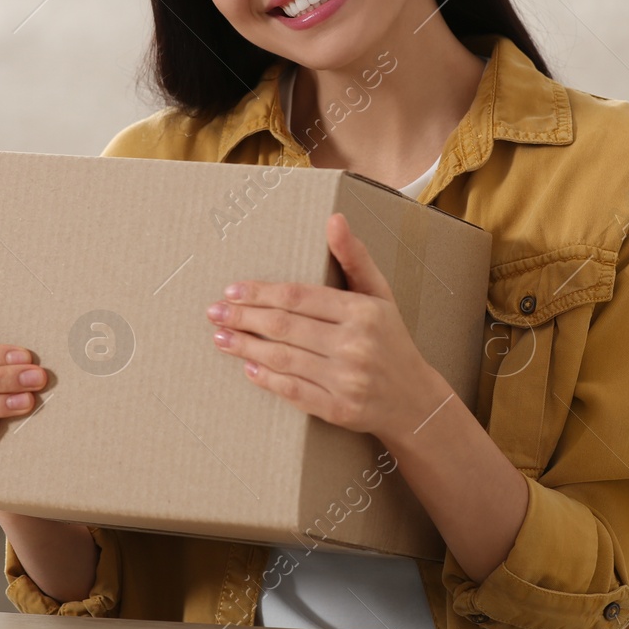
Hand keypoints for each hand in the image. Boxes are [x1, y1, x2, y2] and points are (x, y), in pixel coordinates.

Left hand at [206, 212, 451, 440]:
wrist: (414, 399)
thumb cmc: (391, 340)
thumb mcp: (379, 294)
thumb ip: (355, 257)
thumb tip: (334, 219)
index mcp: (362, 311)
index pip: (299, 297)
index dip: (261, 293)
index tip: (231, 290)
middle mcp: (354, 344)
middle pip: (285, 326)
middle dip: (243, 318)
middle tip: (214, 312)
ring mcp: (346, 380)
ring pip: (284, 358)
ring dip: (245, 347)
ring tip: (220, 338)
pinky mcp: (339, 409)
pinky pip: (294, 392)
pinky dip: (268, 379)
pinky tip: (248, 368)